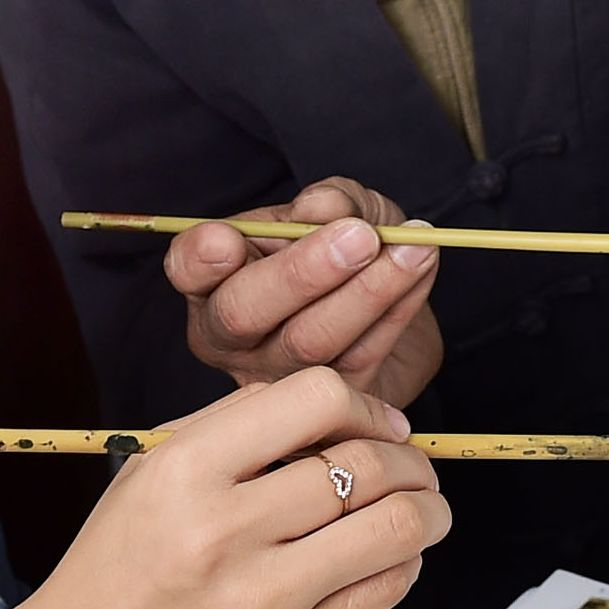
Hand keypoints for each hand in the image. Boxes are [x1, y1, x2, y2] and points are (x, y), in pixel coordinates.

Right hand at [23, 367, 451, 608]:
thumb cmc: (117, 570)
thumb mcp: (149, 474)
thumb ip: (233, 428)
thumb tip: (339, 410)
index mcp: (186, 471)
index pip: (316, 399)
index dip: (366, 406)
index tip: (379, 423)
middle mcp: (226, 530)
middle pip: (367, 465)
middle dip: (409, 460)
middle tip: (411, 467)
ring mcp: (265, 598)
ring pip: (396, 527)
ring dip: (428, 509)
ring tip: (423, 507)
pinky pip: (385, 590)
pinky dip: (404, 562)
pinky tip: (389, 557)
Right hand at [169, 178, 445, 400]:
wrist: (387, 304)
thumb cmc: (344, 248)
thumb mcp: (340, 209)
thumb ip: (331, 202)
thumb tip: (323, 209)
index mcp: (212, 279)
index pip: (187, 269)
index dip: (200, 258)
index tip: (226, 239)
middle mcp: (229, 335)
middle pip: (244, 312)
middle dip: (303, 272)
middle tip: (359, 237)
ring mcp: (274, 377)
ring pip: (310, 341)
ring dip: (368, 292)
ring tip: (411, 249)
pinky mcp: (326, 407)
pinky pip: (361, 356)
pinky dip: (397, 308)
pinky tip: (420, 270)